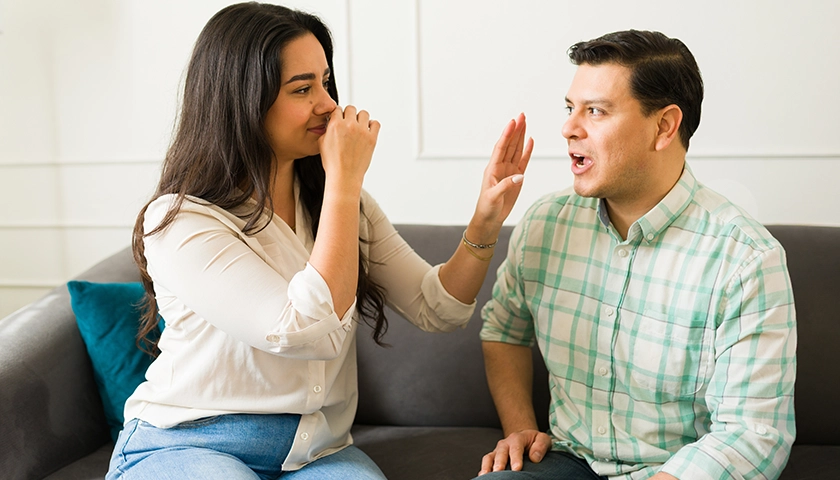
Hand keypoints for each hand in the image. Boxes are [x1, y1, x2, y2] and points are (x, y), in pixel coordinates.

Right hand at [318, 105, 380, 184]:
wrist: (344, 176)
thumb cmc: (333, 163)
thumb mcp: (322, 143)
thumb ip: (327, 130)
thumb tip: (331, 124)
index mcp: (335, 125)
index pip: (337, 109)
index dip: (338, 115)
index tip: (339, 119)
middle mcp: (349, 125)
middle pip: (351, 108)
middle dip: (348, 115)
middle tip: (348, 124)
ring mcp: (362, 131)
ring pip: (364, 113)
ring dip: (360, 119)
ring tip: (358, 127)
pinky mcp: (372, 138)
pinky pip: (375, 123)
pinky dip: (372, 125)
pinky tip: (367, 131)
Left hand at [470, 113, 533, 237]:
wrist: (490, 218)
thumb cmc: (487, 207)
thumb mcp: (493, 197)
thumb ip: (505, 185)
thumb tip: (519, 176)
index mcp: (493, 168)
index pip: (501, 147)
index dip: (507, 134)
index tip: (513, 122)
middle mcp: (501, 166)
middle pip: (510, 144)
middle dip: (515, 130)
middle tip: (522, 115)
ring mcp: (509, 171)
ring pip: (516, 149)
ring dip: (520, 136)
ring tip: (525, 122)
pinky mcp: (517, 177)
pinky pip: (523, 161)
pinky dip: (527, 150)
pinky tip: (530, 140)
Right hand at [478, 429, 550, 474]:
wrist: (525, 438)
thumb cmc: (534, 441)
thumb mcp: (542, 439)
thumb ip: (541, 446)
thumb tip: (534, 458)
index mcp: (517, 438)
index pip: (516, 448)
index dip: (516, 458)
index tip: (517, 469)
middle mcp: (505, 444)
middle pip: (501, 453)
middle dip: (499, 463)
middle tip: (499, 472)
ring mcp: (498, 451)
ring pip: (490, 457)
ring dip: (488, 467)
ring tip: (487, 476)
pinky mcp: (493, 457)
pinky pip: (486, 462)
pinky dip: (484, 469)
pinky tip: (484, 476)